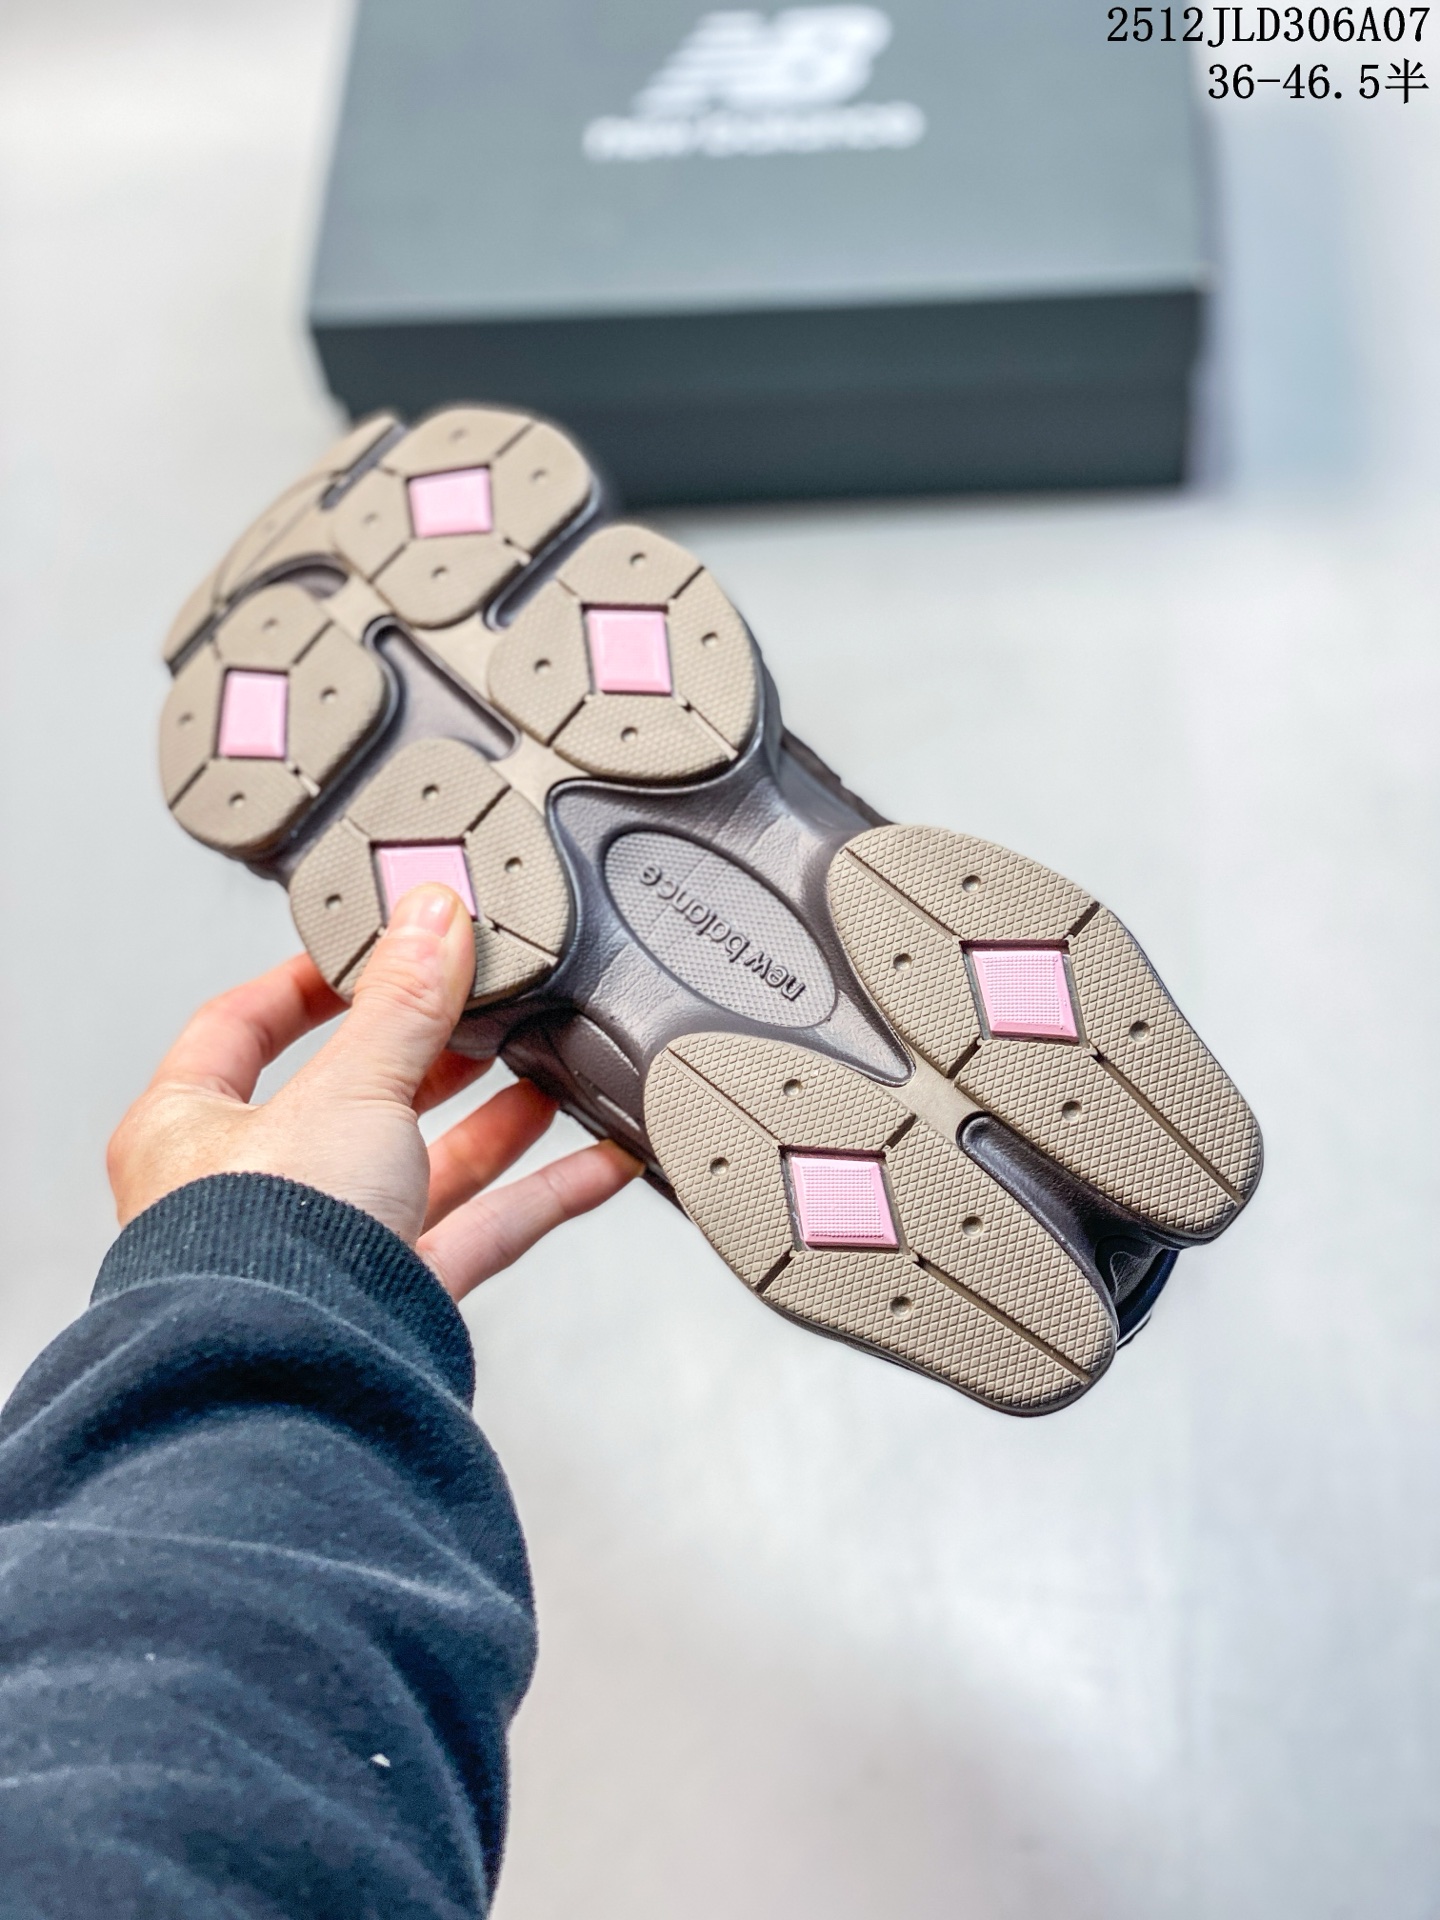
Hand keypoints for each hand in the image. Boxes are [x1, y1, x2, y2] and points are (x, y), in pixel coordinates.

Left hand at [107, 884, 641, 1300]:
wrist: (297, 1390)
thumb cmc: (262, 1253)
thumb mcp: (348, 1088)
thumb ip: (404, 1004)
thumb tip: (431, 918)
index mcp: (190, 1128)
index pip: (241, 1027)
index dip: (309, 983)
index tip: (375, 952)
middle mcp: (250, 1194)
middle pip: (351, 1097)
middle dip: (429, 1053)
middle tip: (482, 1007)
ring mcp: (325, 1251)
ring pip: (421, 1167)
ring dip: (492, 1122)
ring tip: (552, 1072)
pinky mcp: (391, 1302)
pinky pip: (476, 1233)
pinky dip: (538, 1196)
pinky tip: (598, 1162)